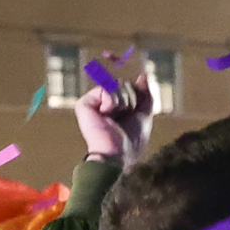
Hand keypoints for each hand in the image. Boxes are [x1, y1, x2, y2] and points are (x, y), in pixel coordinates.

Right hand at [76, 47, 159, 163]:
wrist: (116, 153)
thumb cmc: (131, 141)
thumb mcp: (144, 116)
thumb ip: (145, 96)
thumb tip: (143, 75)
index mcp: (115, 107)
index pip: (127, 87)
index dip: (134, 94)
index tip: (134, 103)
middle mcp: (102, 104)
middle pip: (122, 84)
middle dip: (129, 100)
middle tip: (122, 118)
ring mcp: (92, 104)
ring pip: (114, 85)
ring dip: (122, 102)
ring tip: (113, 118)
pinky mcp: (84, 104)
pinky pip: (104, 88)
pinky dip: (112, 102)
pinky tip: (105, 115)